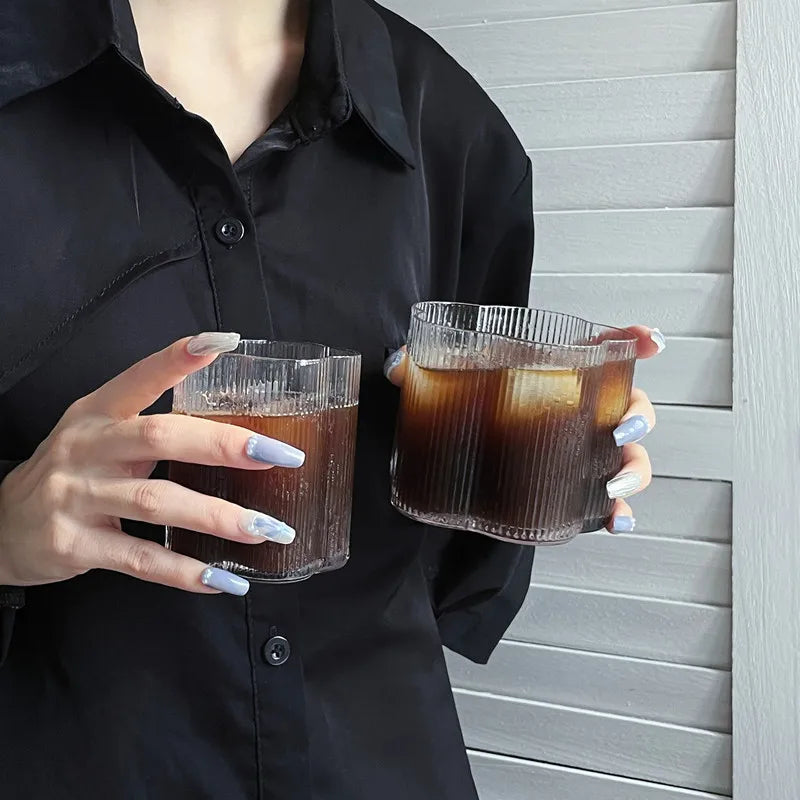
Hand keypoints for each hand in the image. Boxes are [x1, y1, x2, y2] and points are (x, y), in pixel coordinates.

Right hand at [0, 333, 303, 596]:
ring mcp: (77, 496)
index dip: (177, 360)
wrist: (0, 526)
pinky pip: (139, 559)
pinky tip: (224, 580)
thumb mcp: (98, 434)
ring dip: (218, 517)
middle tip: (279, 456)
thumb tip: (236, 432)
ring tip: (267, 527)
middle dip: (224, 446)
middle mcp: (87, 447)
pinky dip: (185, 571)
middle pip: (161, 437)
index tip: (222, 343)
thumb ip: (151, 426)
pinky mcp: (74, 544)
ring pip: (157, 502)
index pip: (140, 377)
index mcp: (97, 412)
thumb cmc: (71, 472)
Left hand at [383, 326, 664, 534]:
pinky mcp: (565, 490)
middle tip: (622, 427)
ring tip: (613, 485)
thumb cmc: (459, 408)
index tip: (650, 340)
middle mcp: (574, 411)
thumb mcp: (441, 382)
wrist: (451, 452)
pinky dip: (617, 513)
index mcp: (552, 372)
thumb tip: (399, 363)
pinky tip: (615, 522)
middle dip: (638, 415)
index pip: (600, 349)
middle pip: (629, 406)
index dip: (631, 340)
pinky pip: (603, 503)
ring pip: (627, 457)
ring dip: (634, 470)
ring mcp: (575, 453)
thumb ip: (418, 367)